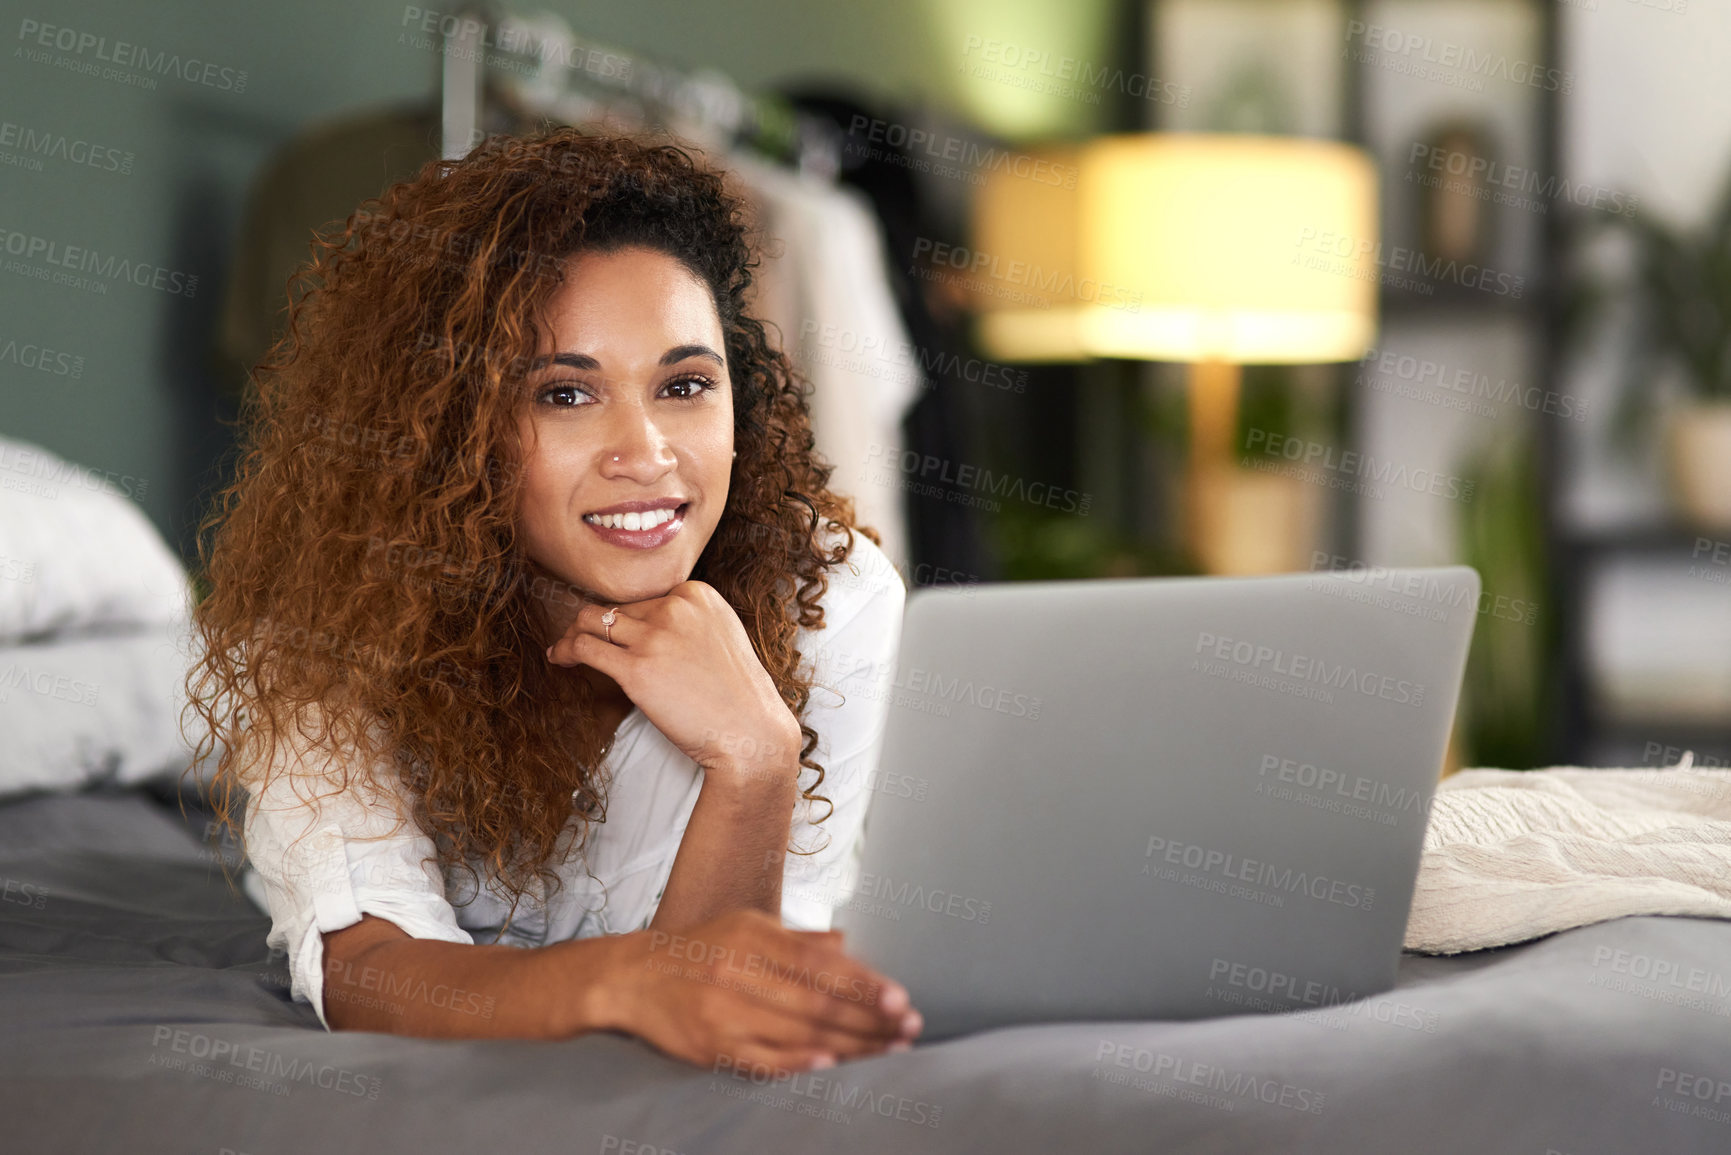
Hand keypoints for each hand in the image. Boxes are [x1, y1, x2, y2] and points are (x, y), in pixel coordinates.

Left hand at [545, 581, 801, 780]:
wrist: (750, 734)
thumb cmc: (737, 697)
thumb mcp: (721, 638)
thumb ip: (687, 624)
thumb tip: (644, 626)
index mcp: (698, 594)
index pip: (644, 598)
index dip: (625, 618)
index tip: (614, 634)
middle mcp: (676, 607)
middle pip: (617, 607)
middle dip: (596, 625)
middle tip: (580, 641)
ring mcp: (655, 636)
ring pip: (592, 620)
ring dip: (572, 633)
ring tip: (564, 648)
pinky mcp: (636, 668)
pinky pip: (585, 648)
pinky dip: (566, 650)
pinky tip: (559, 658)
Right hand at [603, 908, 921, 1071]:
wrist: (632, 977)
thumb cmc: (701, 949)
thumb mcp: (746, 925)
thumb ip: (798, 939)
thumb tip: (847, 943)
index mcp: (753, 935)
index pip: (819, 962)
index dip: (863, 983)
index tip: (899, 997)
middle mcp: (739, 971)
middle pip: (816, 1001)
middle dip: (869, 1019)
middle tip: (908, 1028)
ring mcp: (724, 1011)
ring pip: (798, 1033)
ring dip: (850, 1046)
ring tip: (888, 1051)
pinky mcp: (712, 1046)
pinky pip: (764, 1060)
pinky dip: (799, 1065)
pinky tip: (832, 1067)